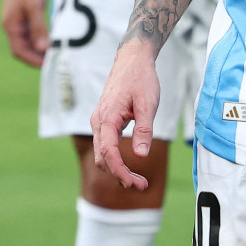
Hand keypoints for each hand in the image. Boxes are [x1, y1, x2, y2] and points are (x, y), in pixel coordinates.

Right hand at [2, 0, 48, 66]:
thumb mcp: (35, 6)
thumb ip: (38, 27)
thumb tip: (43, 48)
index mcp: (11, 26)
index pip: (19, 51)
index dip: (32, 60)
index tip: (47, 65)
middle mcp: (12, 26)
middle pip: (22, 49)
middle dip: (36, 57)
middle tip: (54, 62)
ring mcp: (17, 21)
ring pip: (27, 41)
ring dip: (39, 49)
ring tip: (55, 54)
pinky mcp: (24, 15)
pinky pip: (31, 32)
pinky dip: (40, 38)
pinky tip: (52, 39)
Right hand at [90, 43, 159, 190]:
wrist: (132, 59)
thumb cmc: (141, 79)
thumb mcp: (148, 103)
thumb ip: (144, 129)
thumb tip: (141, 155)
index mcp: (106, 118)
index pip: (108, 153)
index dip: (120, 171)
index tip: (135, 183)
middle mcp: (98, 122)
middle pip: (103, 158)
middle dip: (120, 175)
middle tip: (141, 186)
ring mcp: (100, 122)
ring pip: (103, 153)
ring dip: (117, 169)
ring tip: (138, 180)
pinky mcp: (105, 121)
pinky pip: (106, 145)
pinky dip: (116, 159)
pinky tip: (130, 165)